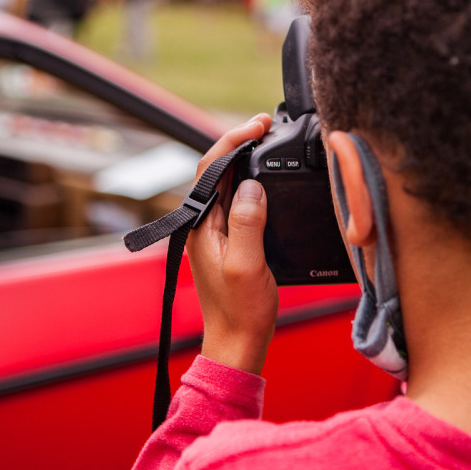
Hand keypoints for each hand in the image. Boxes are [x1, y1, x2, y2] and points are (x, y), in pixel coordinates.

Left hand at [187, 113, 278, 374]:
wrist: (238, 343)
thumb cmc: (240, 311)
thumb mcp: (246, 264)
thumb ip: (247, 222)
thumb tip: (251, 185)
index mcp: (201, 225)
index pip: (211, 167)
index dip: (233, 140)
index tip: (259, 126)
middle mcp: (203, 224)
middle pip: (218, 170)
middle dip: (241, 143)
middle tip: (268, 127)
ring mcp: (215, 233)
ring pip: (228, 184)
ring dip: (247, 161)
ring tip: (269, 144)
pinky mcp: (229, 241)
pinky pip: (238, 202)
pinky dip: (253, 183)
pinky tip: (270, 181)